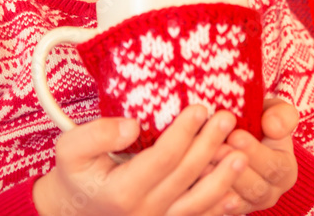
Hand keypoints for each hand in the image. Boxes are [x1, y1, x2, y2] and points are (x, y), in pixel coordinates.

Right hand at [33, 106, 247, 215]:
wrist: (75, 211)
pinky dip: (219, 208)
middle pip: (186, 177)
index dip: (184, 132)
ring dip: (223, 178)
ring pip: (198, 203)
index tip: (200, 107)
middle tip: (227, 117)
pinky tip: (236, 193)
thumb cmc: (77, 173)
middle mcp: (143, 212)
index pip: (163, 158)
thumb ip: (96, 135)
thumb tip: (132, 126)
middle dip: (209, 145)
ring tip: (242, 153)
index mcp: (122, 191)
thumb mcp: (71, 149)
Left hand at [205, 98, 299, 213]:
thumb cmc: (259, 121)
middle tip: (214, 148)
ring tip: (202, 162)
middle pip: (255, 188)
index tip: (235, 135)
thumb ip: (281, 115)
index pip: (275, 167)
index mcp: (286, 171)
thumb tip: (274, 127)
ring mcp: (247, 205)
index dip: (255, 152)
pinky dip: (206, 196)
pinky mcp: (227, 209)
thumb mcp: (275, 112)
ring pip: (235, 201)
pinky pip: (217, 209)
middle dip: (233, 167)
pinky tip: (194, 179)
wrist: (238, 136)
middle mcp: (270, 193)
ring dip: (217, 181)